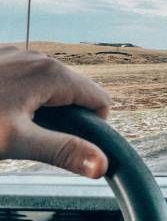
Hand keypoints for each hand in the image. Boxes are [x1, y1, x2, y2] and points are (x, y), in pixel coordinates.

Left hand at [0, 46, 111, 177]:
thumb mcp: (16, 142)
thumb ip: (63, 151)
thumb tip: (102, 165)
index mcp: (50, 73)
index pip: (100, 100)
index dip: (89, 126)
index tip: (60, 141)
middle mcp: (37, 57)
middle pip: (74, 93)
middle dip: (61, 117)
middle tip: (27, 138)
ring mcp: (16, 55)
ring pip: (49, 86)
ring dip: (39, 108)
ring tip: (7, 125)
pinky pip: (25, 80)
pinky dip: (19, 97)